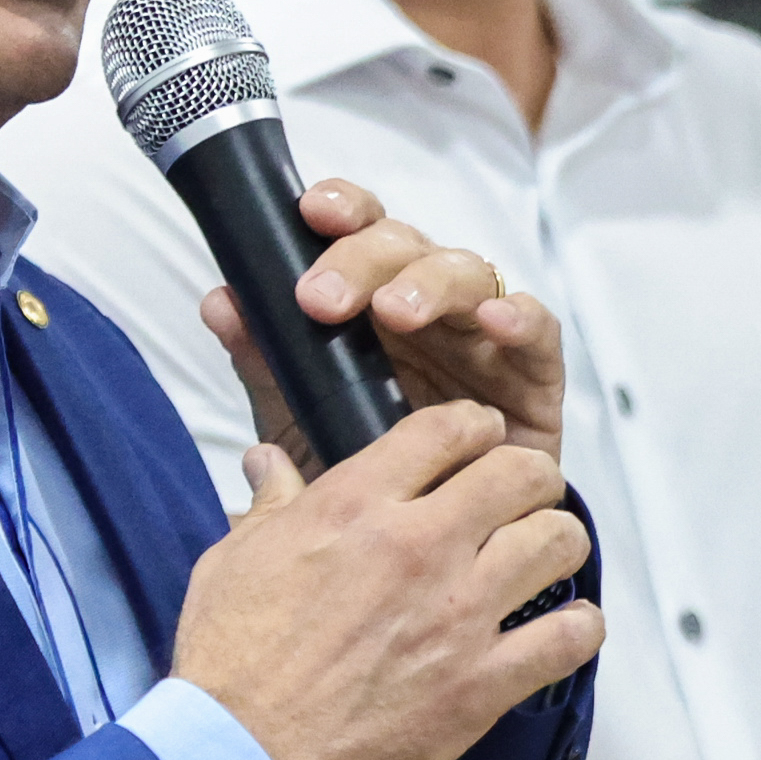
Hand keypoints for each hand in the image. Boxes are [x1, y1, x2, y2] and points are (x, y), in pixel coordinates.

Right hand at [170, 403, 601, 759]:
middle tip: (522, 498)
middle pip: (523, 473)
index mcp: (358, 507)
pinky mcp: (482, 682)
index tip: (481, 442)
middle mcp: (420, 547)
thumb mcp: (236, 561)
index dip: (475, 428)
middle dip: (530, 478)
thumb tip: (269, 462)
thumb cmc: (231, 662)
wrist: (242, 758)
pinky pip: (568, 637)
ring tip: (543, 558)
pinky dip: (577, 628)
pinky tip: (560, 630)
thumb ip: (272, 504)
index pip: (449, 429)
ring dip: (558, 544)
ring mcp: (459, 614)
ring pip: (558, 542)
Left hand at [200, 178, 566, 465]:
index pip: (360, 230)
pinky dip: (521, 315)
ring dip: (430, 283)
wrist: (418, 552)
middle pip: (408, 245)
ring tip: (397, 311)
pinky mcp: (533, 375)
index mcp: (371, 300)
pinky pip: (540, 329)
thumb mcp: (300, 417)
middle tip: (323, 299)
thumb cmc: (365, 469)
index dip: (342, 208)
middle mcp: (429, 304)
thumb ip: (265, 362)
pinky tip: (494, 320)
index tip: (309, 211)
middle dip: (364, 260)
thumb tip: (221, 300)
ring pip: (469, 272)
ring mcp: (482, 335)